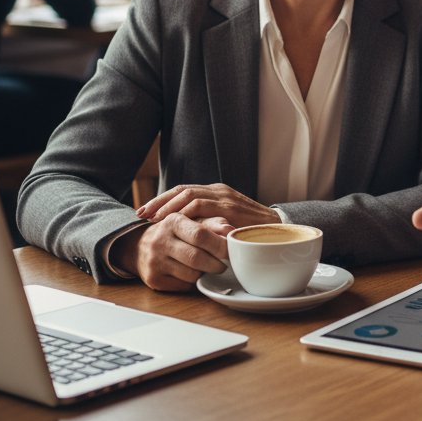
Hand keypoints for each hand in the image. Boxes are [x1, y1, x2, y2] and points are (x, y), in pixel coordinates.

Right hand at [110, 214, 232, 290]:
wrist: (140, 246)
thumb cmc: (175, 232)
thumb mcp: (191, 221)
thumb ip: (212, 223)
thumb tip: (231, 230)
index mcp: (173, 221)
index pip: (200, 234)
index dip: (219, 244)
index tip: (231, 250)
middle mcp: (160, 241)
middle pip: (196, 257)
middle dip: (216, 263)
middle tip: (226, 264)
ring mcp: (154, 262)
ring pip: (191, 274)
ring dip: (206, 273)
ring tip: (211, 268)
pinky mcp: (153, 279)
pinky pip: (183, 285)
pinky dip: (194, 282)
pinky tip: (195, 274)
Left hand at [137, 183, 279, 228]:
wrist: (280, 229)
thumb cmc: (251, 231)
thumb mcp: (226, 222)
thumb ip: (210, 221)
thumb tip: (185, 231)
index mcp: (217, 192)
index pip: (184, 190)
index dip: (163, 200)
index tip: (146, 212)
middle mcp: (219, 190)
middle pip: (182, 189)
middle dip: (159, 202)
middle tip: (141, 213)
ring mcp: (224, 196)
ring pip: (188, 194)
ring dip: (167, 206)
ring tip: (152, 219)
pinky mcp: (229, 206)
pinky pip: (200, 204)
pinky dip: (184, 212)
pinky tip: (173, 223)